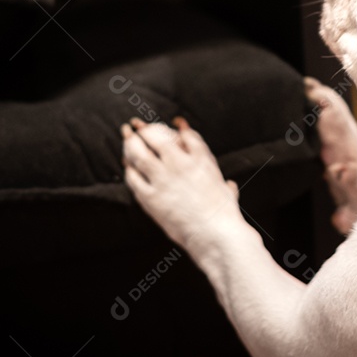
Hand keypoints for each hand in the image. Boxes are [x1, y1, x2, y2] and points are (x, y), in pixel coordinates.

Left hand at [122, 117, 243, 253]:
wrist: (215, 233)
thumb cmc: (225, 215)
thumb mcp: (227, 191)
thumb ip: (225, 185)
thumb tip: (228, 185)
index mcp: (201, 159)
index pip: (186, 133)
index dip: (178, 126)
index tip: (174, 122)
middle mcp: (181, 164)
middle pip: (157, 137)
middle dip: (145, 128)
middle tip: (136, 125)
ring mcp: (164, 179)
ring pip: (140, 153)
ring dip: (131, 143)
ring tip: (127, 137)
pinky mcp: (151, 197)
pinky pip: (133, 178)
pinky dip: (129, 169)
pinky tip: (127, 166)